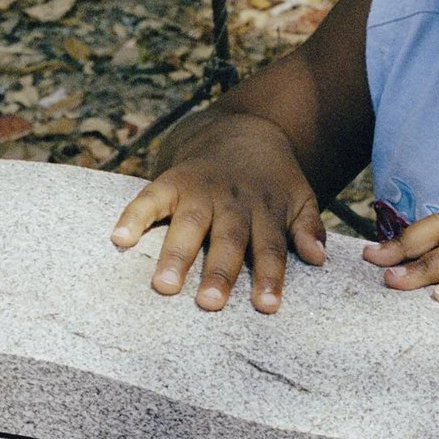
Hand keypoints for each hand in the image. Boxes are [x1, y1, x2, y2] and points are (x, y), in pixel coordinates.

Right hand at [112, 113, 327, 312]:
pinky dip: (133, 217)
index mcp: (265, 210)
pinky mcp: (170, 181)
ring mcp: (199, 190)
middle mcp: (231, 202)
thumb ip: (308, 228)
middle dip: (218, 271)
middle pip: (226, 239)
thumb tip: (318, 258)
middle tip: (209, 304)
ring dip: (175, 254)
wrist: (242, 132)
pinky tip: (120, 239)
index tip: (267, 307)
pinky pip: (149, 198)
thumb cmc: (272, 183)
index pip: (269, 248)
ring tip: (164, 286)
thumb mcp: (300, 198)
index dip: (269, 276)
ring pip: (188, 224)